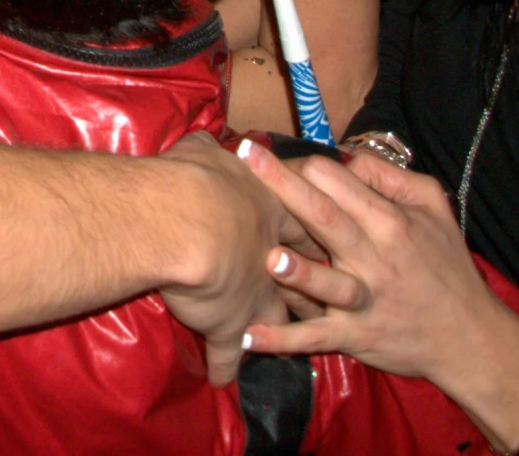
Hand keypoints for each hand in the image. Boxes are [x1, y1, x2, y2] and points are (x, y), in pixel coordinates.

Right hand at [151, 132, 303, 385]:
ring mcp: (255, 297)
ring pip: (284, 321)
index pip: (304, 219)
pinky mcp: (228, 326)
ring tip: (297, 338)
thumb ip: (209, 150)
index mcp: (270, 213)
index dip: (314, 224)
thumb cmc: (196, 180)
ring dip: (291, 331)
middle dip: (322, 282)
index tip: (322, 226)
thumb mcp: (201, 153)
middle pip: (311, 274)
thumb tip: (206, 141)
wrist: (184, 221)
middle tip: (334, 285)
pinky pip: (227, 354)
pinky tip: (220, 378)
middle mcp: (273, 259)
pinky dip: (224, 365)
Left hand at [240, 142, 518, 444]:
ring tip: (270, 260)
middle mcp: (375, 260)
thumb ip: (392, 177)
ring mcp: (364, 301)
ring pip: (329, 285)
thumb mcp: (434, 209)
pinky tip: (249, 336)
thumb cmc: (445, 265)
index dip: (305, 166)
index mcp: (390, 223)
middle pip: (326, 219)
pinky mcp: (355, 337)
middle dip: (286, 188)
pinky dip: (283, 339)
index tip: (269, 154)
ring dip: (300, 274)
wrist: (471, 339)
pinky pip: (315, 338)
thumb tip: (347, 157)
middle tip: (249, 160)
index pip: (341, 184)